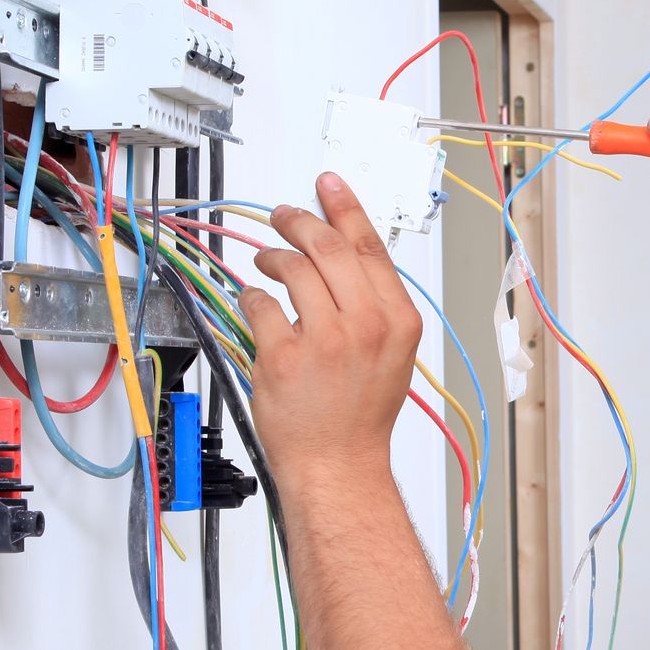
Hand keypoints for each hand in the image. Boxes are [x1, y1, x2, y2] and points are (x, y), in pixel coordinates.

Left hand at [240, 173, 422, 491]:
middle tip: (284, 216)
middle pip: (327, 247)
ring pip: (291, 269)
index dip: (345, 207)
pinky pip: (259, 305)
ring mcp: (324, 341)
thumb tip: (342, 254)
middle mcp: (366, 326)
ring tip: (267, 263)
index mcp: (398, 321)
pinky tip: (254, 303)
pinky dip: (252, 298)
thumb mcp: (392, 353)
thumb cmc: (360, 415)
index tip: (328, 184)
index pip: (369, 247)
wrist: (338, 464)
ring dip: (273, 258)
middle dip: (300, 222)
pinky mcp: (283, 356)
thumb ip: (374, 304)